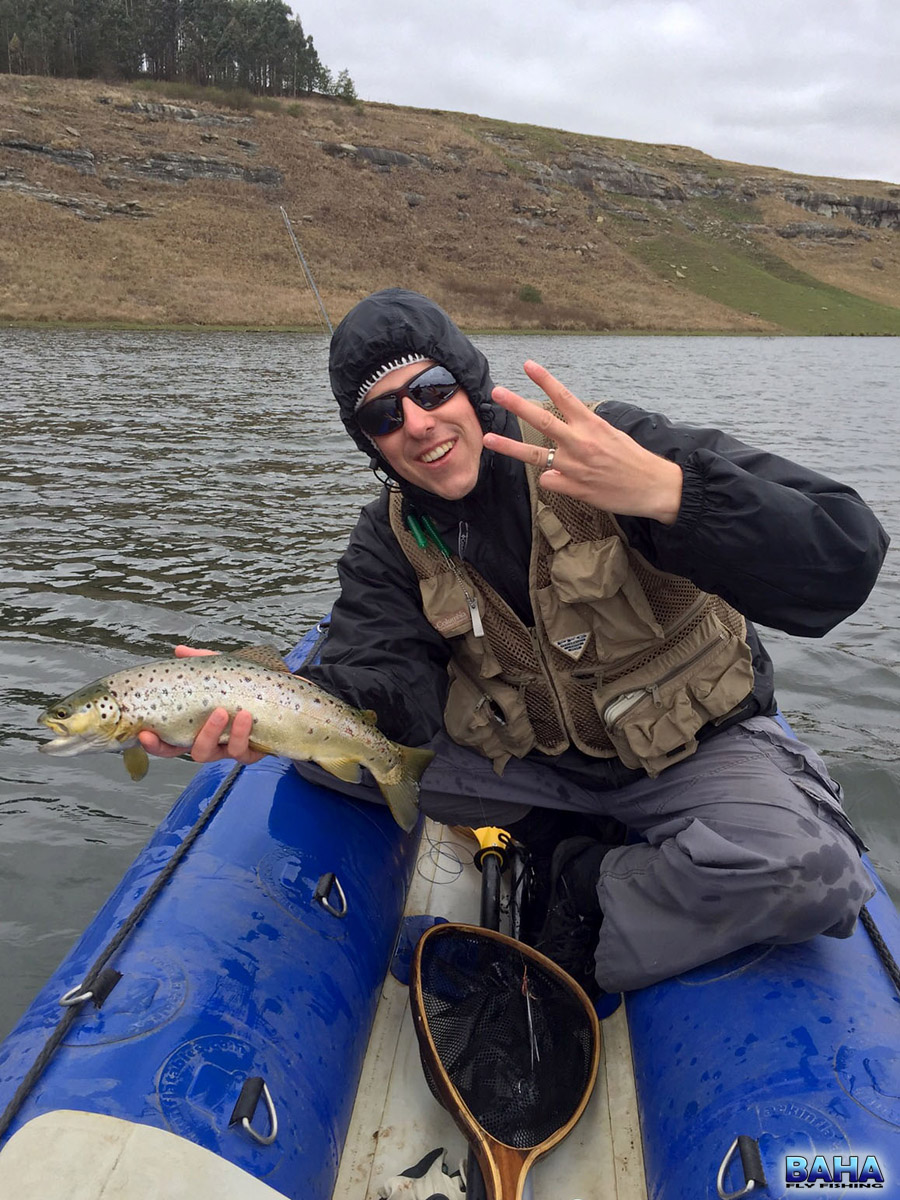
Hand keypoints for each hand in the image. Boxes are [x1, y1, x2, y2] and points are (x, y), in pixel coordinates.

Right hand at [138, 646, 266, 764]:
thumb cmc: (246, 688)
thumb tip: (179, 651)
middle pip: (188, 752)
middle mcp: (209, 742)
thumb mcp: (224, 671)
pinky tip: (247, 717)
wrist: (283, 700)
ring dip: (215, 733)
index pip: (167, 741)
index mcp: (195, 727)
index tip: (145, 732)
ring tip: (225, 712)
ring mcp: (228, 749)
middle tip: (205, 715)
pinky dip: (242, 735)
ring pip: (212, 754)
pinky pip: (242, 753)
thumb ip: (201, 662)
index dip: (154, 742)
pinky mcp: (250, 753)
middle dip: (187, 741)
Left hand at [485, 361, 682, 524]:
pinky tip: (561, 480)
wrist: (653, 487)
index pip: (564, 396)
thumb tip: (563, 438)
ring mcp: (574, 467)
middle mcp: (580, 443)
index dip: (544, 380)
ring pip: (534, 455)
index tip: (527, 365)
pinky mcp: (574, 488)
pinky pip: (550, 480)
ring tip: (488, 438)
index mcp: (592, 425)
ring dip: (509, 447)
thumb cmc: (634, 459)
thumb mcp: (611, 435)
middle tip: (497, 392)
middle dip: (517, 405)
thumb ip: (585, 433)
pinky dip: (550, 478)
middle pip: (542, 421)